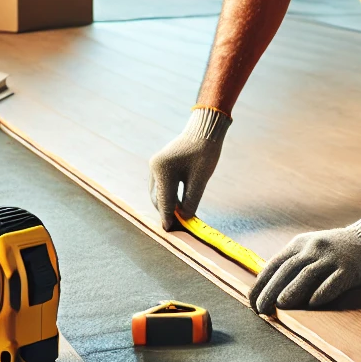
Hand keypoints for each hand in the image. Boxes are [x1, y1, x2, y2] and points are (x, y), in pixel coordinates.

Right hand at [149, 107, 230, 229]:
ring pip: (158, 193)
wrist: (205, 130)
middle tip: (177, 226)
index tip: (170, 231)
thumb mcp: (200, 178)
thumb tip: (184, 218)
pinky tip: (179, 203)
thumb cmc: (205, 152)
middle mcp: (155, 167)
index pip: (165, 200)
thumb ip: (191, 200)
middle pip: (158, 198)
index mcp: (163, 169)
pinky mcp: (160, 165)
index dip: (168, 217)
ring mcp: (156, 166)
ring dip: (168, 204)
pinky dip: (168, 195)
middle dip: (167, 212)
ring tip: (179, 217)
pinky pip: (161, 185)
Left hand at [249, 208, 360, 313]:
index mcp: (300, 244)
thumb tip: (269, 290)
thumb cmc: (338, 251)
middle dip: (271, 290)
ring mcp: (332, 258)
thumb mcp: (312, 249)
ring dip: (292, 290)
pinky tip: (313, 304)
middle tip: (260, 310)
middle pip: (287, 270)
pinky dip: (322, 292)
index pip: (274, 264)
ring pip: (307, 274)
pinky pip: (334, 281)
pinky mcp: (350, 269)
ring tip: (280, 305)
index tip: (252, 302)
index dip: (261, 283)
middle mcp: (314, 248)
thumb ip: (294, 264)